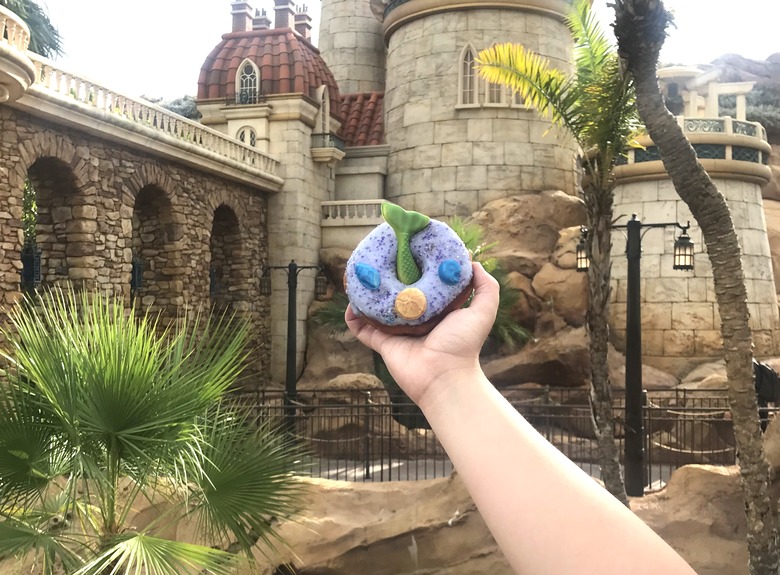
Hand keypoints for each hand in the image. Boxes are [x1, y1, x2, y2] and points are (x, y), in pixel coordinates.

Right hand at [345, 262, 498, 406]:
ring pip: (377, 310)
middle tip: (379, 261)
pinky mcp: (384, 344)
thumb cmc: (463, 344)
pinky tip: (350, 304)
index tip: (407, 252)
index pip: (424, 285)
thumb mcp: (483, 310)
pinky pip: (363, 329)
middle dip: (388, 279)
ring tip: (360, 279)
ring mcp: (398, 331)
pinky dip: (354, 318)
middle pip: (398, 295)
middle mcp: (416, 319)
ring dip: (367, 296)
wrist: (444, 376)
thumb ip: (486, 286)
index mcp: (437, 310)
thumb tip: (472, 262)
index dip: (416, 270)